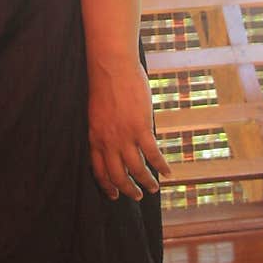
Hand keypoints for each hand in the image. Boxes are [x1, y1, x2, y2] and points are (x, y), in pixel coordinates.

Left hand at [87, 60, 171, 201]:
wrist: (111, 66)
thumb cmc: (105, 83)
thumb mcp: (98, 112)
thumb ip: (105, 129)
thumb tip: (117, 141)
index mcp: (95, 136)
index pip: (98, 169)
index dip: (107, 185)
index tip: (114, 195)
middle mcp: (108, 141)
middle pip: (117, 175)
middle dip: (127, 189)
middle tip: (136, 196)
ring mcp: (124, 136)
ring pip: (136, 169)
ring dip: (146, 182)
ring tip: (153, 187)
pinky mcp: (140, 128)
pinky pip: (153, 154)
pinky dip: (161, 166)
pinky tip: (167, 172)